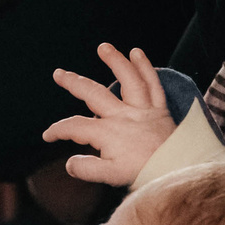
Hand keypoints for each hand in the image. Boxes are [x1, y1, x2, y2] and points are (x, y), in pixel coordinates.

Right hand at [43, 43, 176, 185]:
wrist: (177, 171)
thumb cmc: (145, 174)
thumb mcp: (111, 176)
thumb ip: (87, 168)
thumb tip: (69, 163)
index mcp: (108, 133)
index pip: (75, 127)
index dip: (58, 131)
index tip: (48, 135)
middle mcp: (123, 116)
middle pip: (94, 94)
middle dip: (74, 83)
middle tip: (59, 74)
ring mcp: (142, 110)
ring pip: (128, 80)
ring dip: (115, 61)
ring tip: (104, 47)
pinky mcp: (159, 109)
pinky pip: (153, 84)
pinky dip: (146, 68)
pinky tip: (137, 53)